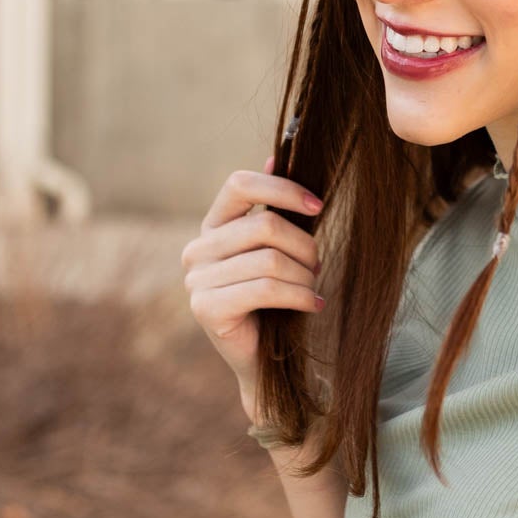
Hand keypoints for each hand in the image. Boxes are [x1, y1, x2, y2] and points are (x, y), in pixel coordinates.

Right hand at [181, 154, 324, 418]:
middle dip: (304, 245)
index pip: (238, 184)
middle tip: (319, 266)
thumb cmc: (276, 302)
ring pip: (269, 259)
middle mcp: (197, 249)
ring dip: (305, 275)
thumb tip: (274, 156)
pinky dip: (299, 295)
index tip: (317, 206)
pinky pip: (265, 289)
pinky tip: (314, 305)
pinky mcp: (207, 308)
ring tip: (314, 289)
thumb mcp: (279, 250)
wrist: (267, 360)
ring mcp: (197, 280)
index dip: (281, 189)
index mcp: (213, 227)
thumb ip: (274, 209)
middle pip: (263, 224)